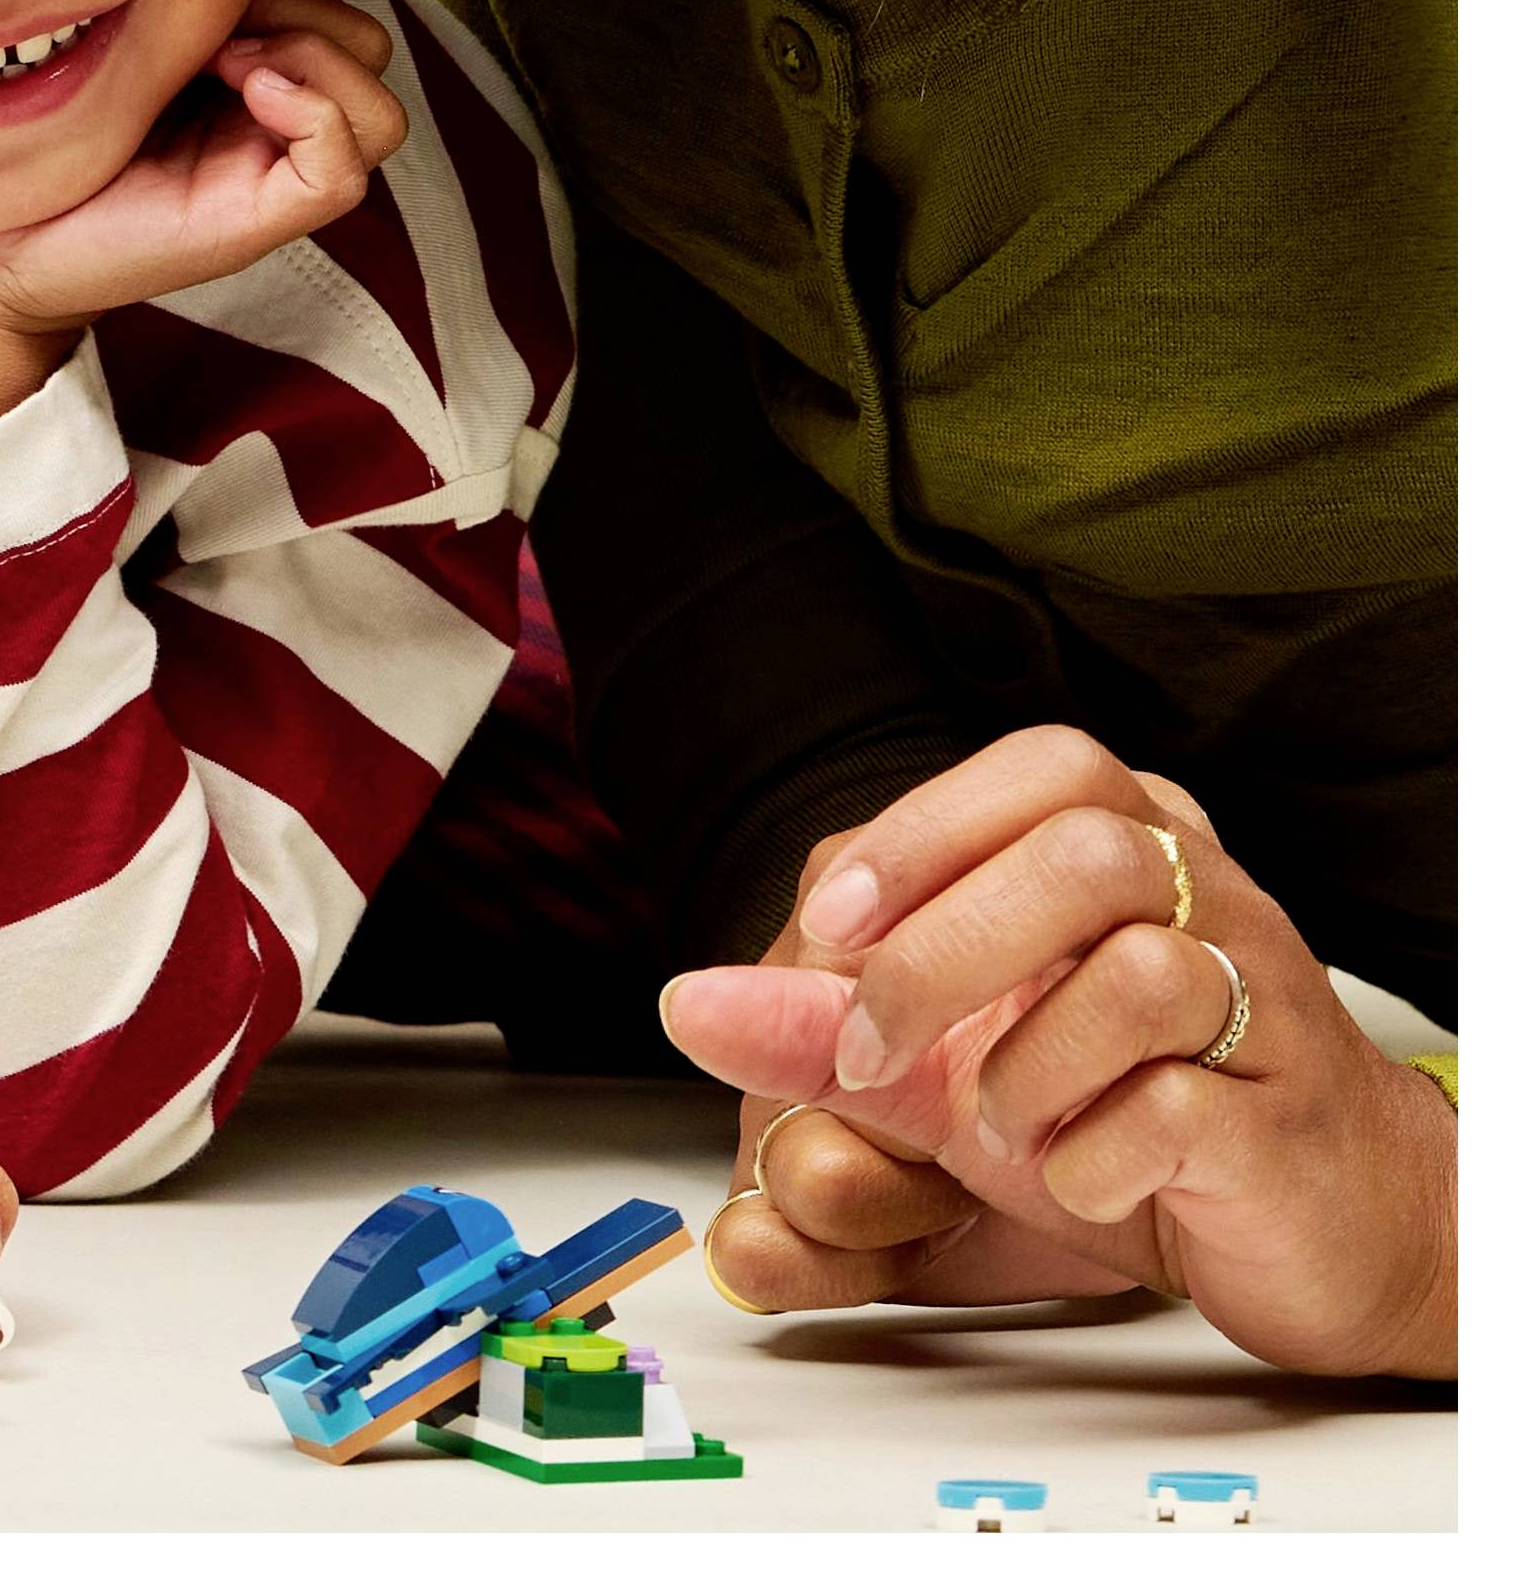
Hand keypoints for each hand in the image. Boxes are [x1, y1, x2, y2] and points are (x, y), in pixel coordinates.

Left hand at [0, 0, 406, 463]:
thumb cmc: (44, 149)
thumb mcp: (123, 49)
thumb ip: (186, 11)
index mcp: (246, 82)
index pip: (334, 11)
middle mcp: (271, 129)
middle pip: (370, 49)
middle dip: (306, 16)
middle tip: (219, 36)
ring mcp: (271, 179)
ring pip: (379, 113)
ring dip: (315, 62)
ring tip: (229, 66)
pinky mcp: (258, 224)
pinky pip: (344, 171)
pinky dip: (315, 116)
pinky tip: (245, 95)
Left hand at [661, 727, 1454, 1376]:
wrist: (1313, 1229)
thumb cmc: (1122, 1110)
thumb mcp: (947, 1066)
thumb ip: (822, 1027)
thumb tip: (682, 1001)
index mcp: (1135, 845)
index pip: (1043, 768)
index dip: (924, 833)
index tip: (831, 925)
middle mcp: (1212, 899)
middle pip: (1084, 852)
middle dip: (943, 954)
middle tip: (871, 1052)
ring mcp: (1264, 1002)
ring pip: (1147, 970)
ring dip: (1026, 1063)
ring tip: (993, 1127)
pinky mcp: (1290, 1120)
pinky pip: (1188, 1107)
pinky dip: (1094, 1154)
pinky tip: (1077, 1179)